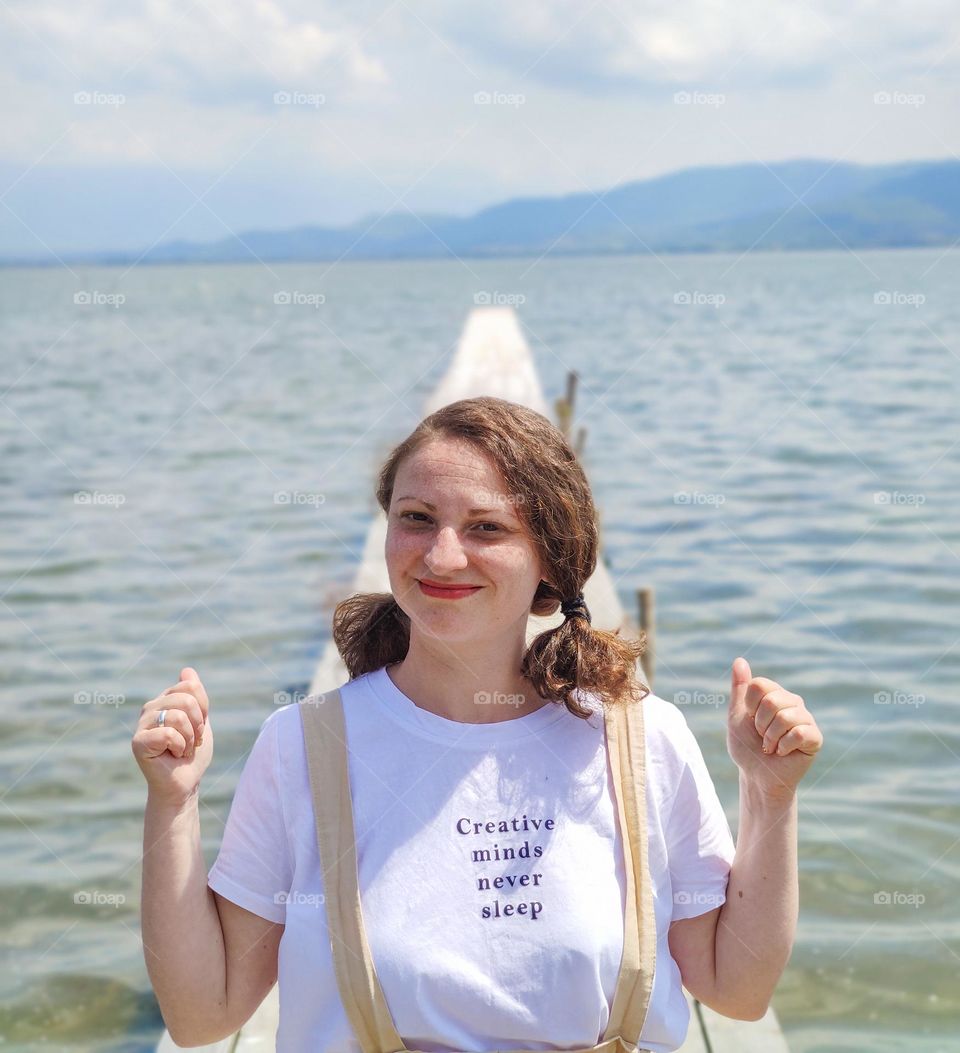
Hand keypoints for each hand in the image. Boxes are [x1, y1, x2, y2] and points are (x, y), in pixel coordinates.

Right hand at [132, 666, 212, 806]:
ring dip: (189, 738)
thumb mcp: (201, 720)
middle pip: (186, 699)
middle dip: (198, 724)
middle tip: (191, 741)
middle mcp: (150, 708)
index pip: (190, 686)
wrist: (184, 784)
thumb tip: (186, 670)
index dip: (203, 708)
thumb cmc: (192, 755)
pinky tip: (172, 756)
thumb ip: (195, 696)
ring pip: (178, 716)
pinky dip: (179, 747)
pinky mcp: (138, 742)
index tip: (199, 726)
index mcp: (165, 700)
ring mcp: (142, 724)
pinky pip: (169, 734)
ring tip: (182, 750)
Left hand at [726, 657, 822, 799]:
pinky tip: (783, 752)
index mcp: (774, 693)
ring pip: (784, 717)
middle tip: (762, 737)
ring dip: (770, 738)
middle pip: (771, 701)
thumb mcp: (736, 715)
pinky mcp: (815, 737)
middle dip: (760, 724)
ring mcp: (805, 718)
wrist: (756, 776)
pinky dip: (784, 746)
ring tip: (771, 746)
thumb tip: (739, 660)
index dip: (749, 706)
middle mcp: (792, 702)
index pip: (759, 685)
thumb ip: (739, 688)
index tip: (751, 719)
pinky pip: (799, 733)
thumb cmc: (747, 746)